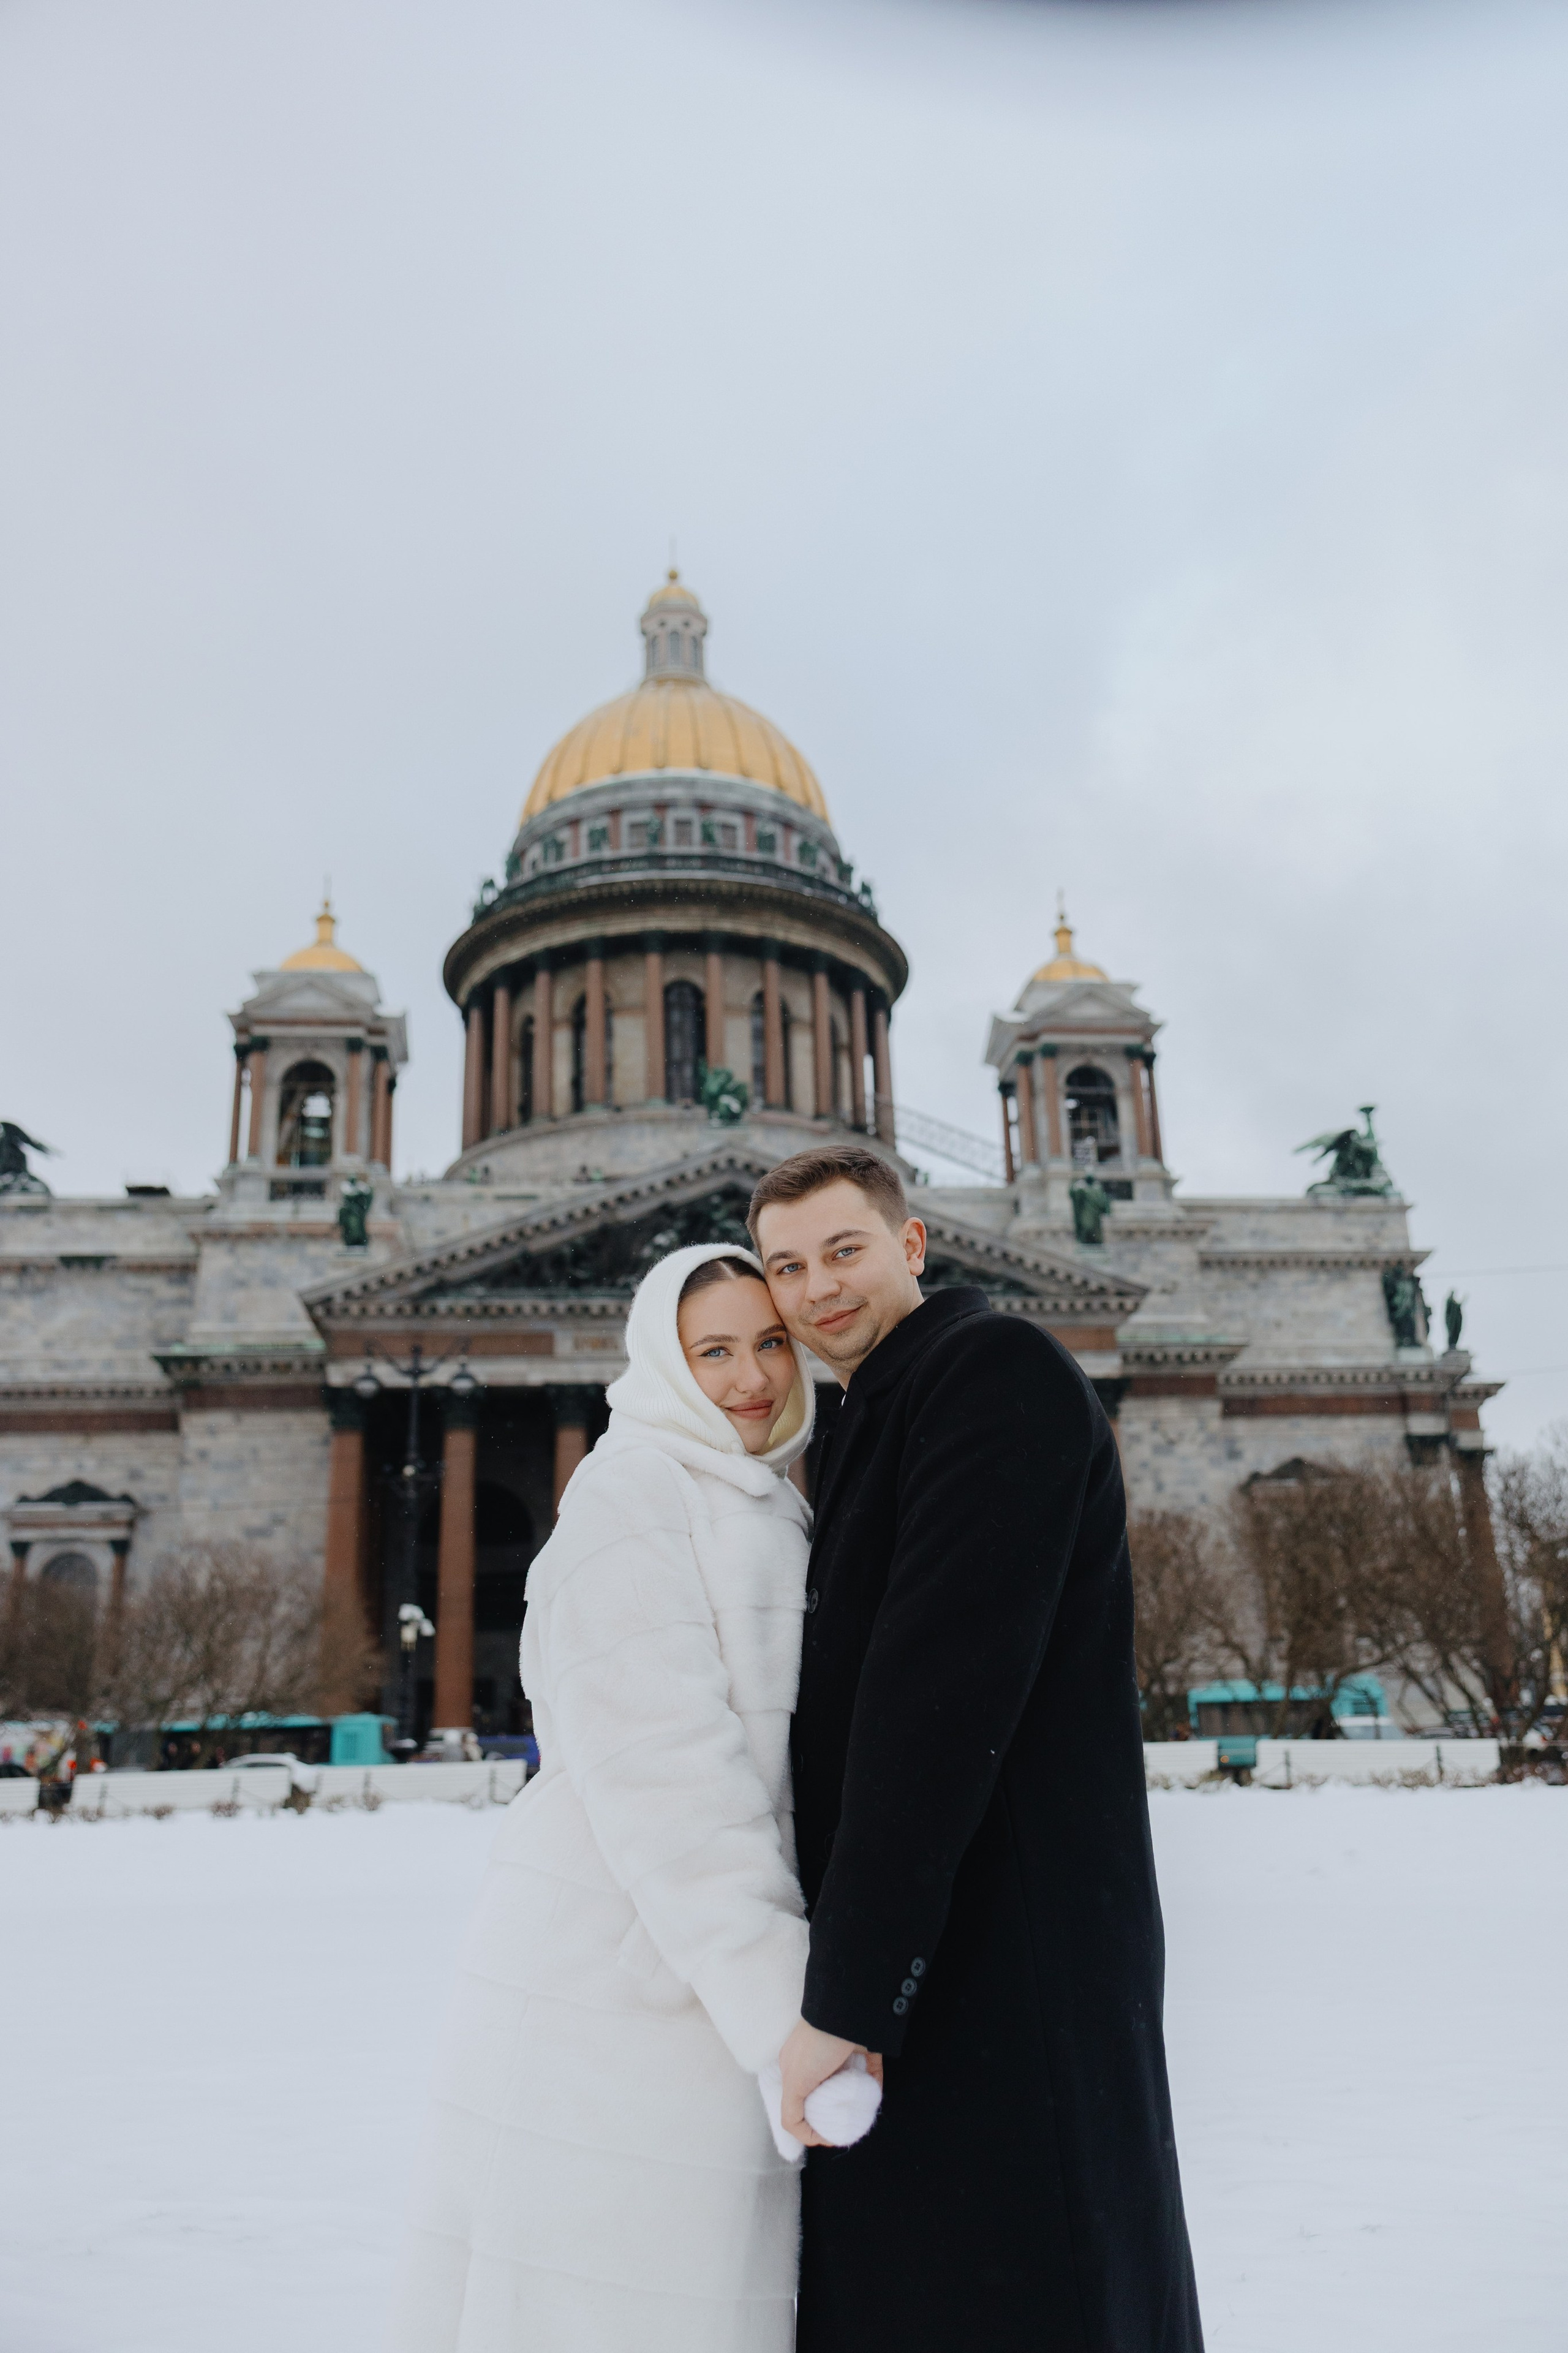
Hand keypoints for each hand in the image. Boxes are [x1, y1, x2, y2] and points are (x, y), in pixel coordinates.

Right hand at [778, 2019, 861, 2146]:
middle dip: (835, 2114)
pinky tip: (873, 2099)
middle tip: (845, 2128)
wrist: (845, 2014)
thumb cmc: (815, 2048)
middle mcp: (818, 2061)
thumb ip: (791, 2113)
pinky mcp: (865, 2052)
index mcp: (796, 2067)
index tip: (826, 2136)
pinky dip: (874, 2089)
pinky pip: (872, 2075)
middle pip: (827, 2096)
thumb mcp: (794, 2082)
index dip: (811, 2124)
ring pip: (850, 2087)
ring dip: (855, 2103)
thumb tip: (803, 2134)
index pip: (801, 2102)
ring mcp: (842, 2055)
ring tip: (860, 2117)